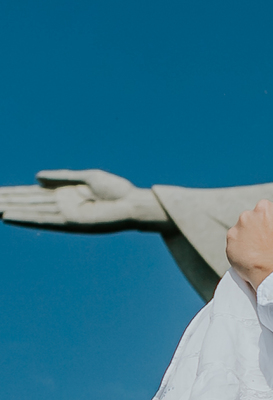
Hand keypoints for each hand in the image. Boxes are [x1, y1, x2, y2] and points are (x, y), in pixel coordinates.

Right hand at [0, 169, 168, 231]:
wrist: (133, 203)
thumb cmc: (116, 190)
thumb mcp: (86, 177)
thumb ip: (61, 177)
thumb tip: (36, 178)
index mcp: (64, 194)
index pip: (32, 194)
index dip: (14, 194)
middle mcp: (61, 205)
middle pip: (27, 202)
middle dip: (7, 201)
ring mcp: (64, 214)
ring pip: (30, 211)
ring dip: (10, 209)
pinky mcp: (70, 221)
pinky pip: (43, 220)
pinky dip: (24, 218)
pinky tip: (7, 217)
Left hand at [225, 200, 272, 288]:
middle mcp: (262, 208)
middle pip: (262, 214)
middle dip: (265, 225)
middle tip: (270, 243)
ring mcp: (244, 221)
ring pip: (247, 225)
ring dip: (251, 234)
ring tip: (259, 250)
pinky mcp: (232, 235)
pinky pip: (236, 238)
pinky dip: (240, 245)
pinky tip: (249, 255)